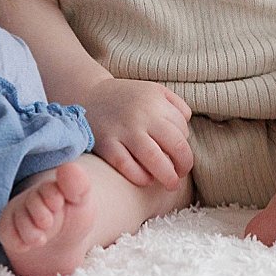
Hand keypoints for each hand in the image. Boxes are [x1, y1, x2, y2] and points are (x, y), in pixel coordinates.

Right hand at [78, 77, 194, 188]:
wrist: (88, 94)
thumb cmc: (127, 98)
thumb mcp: (153, 91)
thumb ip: (176, 106)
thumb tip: (187, 132)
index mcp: (155, 99)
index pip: (182, 130)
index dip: (184, 146)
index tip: (178, 153)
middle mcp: (141, 114)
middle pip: (176, 145)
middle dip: (184, 164)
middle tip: (180, 173)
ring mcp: (123, 130)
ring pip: (154, 159)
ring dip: (168, 176)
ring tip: (171, 184)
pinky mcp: (106, 144)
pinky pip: (128, 167)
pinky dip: (141, 177)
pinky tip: (146, 180)